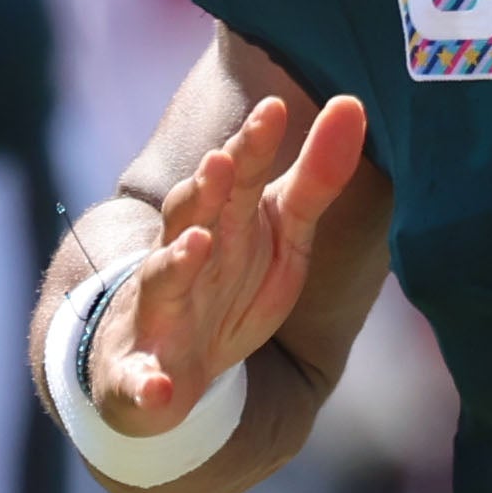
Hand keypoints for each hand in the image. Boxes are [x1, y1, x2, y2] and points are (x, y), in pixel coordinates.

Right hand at [89, 87, 367, 436]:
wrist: (164, 368)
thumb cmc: (228, 287)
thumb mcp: (283, 240)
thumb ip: (315, 179)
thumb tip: (353, 102)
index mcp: (219, 225)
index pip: (235, 177)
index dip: (252, 146)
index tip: (273, 109)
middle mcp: (180, 259)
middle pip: (190, 217)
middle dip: (204, 191)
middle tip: (222, 161)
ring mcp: (156, 314)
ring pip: (160, 282)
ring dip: (175, 264)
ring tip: (196, 245)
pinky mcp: (138, 375)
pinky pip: (138, 382)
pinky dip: (145, 386)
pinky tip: (158, 390)